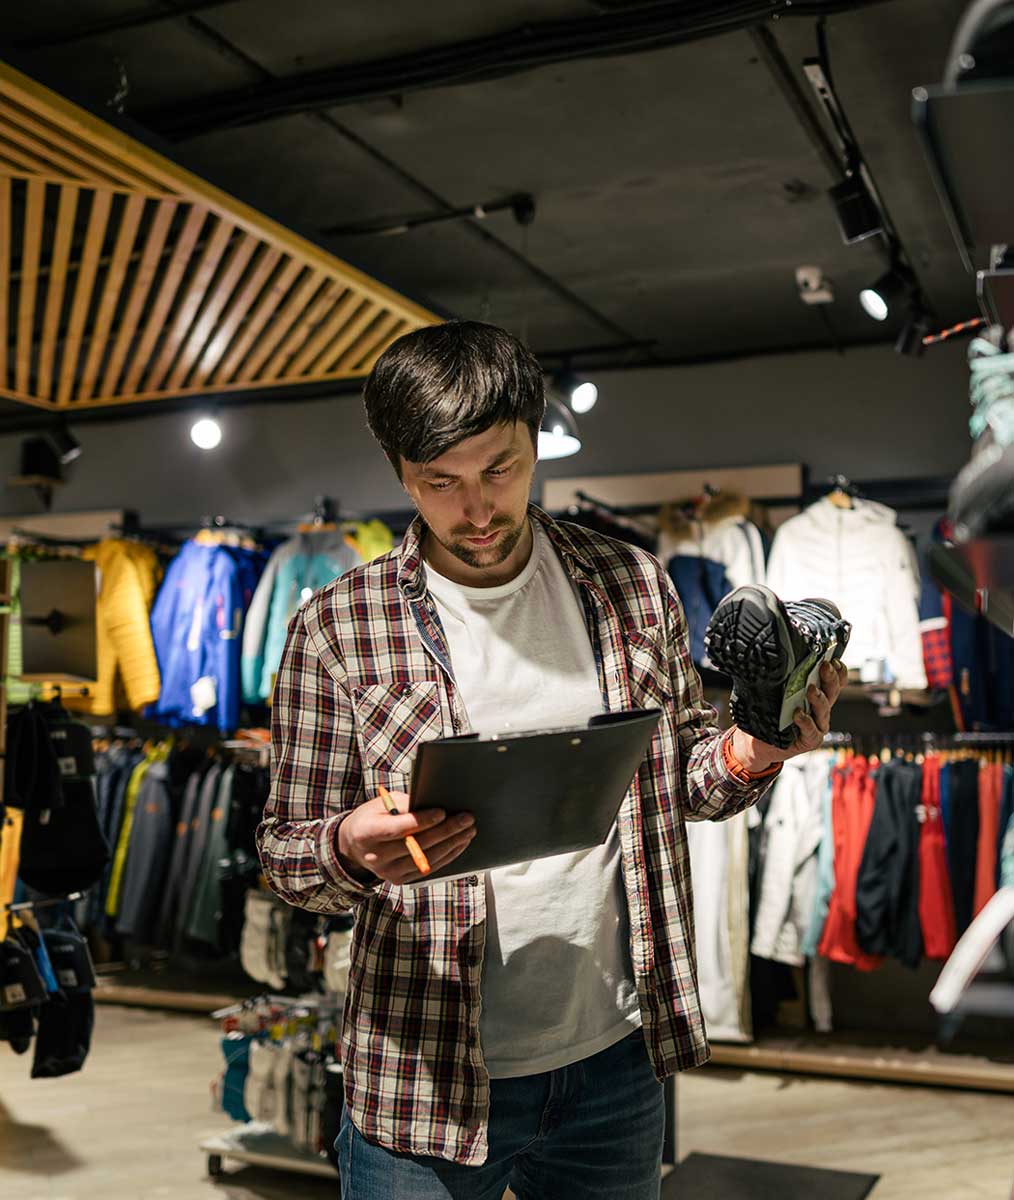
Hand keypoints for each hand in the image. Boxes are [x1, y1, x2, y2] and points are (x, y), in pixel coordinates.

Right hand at [337, 791, 476, 885]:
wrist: (354, 846)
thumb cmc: (371, 818)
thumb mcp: (381, 803)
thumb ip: (405, 804)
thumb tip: (434, 803)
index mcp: (367, 833)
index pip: (398, 829)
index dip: (422, 821)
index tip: (443, 812)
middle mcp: (376, 856)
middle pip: (417, 845)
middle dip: (446, 831)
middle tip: (466, 819)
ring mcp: (388, 872)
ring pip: (426, 859)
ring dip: (451, 844)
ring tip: (468, 831)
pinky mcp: (399, 880)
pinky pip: (428, 869)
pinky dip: (447, 856)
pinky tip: (459, 844)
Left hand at [731, 659, 848, 771]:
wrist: (759, 743)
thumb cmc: (768, 716)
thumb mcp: (774, 694)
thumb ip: (781, 680)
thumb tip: (775, 660)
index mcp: (816, 696)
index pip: (833, 682)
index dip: (838, 672)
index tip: (834, 660)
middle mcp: (819, 710)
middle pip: (832, 692)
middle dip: (831, 678)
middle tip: (825, 667)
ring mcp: (817, 725)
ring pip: (824, 710)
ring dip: (819, 698)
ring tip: (811, 689)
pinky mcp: (810, 740)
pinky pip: (812, 731)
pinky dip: (806, 722)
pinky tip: (799, 714)